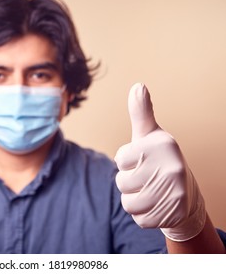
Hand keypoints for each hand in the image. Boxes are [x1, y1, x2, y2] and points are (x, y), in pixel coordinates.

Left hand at [114, 83, 205, 241]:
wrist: (186, 193)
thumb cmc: (159, 160)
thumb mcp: (149, 134)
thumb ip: (141, 112)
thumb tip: (138, 85)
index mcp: (162, 144)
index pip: (119, 159)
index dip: (126, 162)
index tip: (141, 159)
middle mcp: (172, 166)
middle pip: (122, 182)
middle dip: (129, 182)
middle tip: (147, 178)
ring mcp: (175, 191)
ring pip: (129, 203)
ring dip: (134, 200)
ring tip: (150, 191)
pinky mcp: (174, 213)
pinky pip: (139, 219)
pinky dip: (144, 215)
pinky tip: (157, 205)